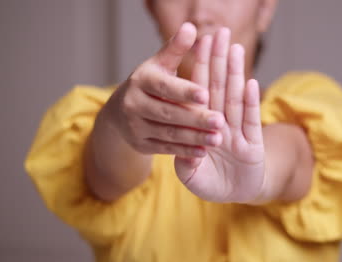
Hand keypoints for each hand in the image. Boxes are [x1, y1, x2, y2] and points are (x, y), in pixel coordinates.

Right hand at [103, 23, 225, 157]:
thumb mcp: (160, 65)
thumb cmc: (150, 83)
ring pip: (168, 133)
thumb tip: (191, 28)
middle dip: (196, 118)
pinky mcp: (140, 145)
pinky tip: (203, 152)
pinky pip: (165, 149)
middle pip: (168, 113)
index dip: (185, 91)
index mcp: (141, 81)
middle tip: (220, 121)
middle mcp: (134, 104)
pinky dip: (184, 152)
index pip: (165, 87)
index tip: (206, 94)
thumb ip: (176, 49)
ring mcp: (135, 126)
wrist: (120, 111)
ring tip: (217, 139)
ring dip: (194, 138)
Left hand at [174, 28, 265, 202]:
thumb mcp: (192, 175)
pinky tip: (250, 82)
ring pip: (235, 99)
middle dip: (219, 60)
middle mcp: (222, 124)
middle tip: (220, 32)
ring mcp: (239, 133)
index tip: (200, 43)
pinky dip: (250, 103)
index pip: (201, 91)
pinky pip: (250, 121)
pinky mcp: (254, 145)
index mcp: (205, 125)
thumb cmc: (211, 183)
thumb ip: (185, 162)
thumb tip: (183, 148)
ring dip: (235, 74)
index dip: (201, 67)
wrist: (235, 196)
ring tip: (235, 49)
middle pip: (220, 87)